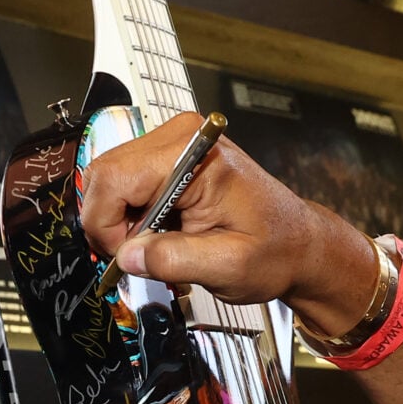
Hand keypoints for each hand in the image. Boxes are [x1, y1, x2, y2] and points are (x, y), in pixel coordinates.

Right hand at [76, 111, 382, 337]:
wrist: (298, 244)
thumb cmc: (275, 250)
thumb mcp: (228, 266)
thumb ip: (175, 259)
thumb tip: (127, 256)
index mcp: (194, 155)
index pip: (113, 178)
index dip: (106, 225)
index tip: (125, 257)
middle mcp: (180, 137)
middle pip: (104, 174)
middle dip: (109, 223)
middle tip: (138, 257)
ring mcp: (173, 143)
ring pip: (110, 179)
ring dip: (121, 220)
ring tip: (156, 246)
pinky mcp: (170, 157)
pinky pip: (126, 183)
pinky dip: (132, 215)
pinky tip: (160, 232)